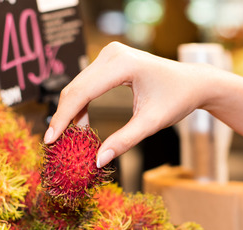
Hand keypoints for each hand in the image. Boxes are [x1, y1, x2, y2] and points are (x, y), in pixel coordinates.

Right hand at [44, 41, 208, 167]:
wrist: (193, 82)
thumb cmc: (177, 99)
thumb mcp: (151, 123)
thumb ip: (124, 141)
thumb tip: (97, 161)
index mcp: (122, 65)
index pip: (82, 92)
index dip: (63, 118)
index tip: (49, 140)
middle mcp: (112, 54)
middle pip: (75, 88)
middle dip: (63, 117)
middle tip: (54, 144)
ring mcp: (109, 55)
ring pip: (78, 86)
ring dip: (71, 112)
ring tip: (73, 137)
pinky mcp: (109, 60)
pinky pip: (87, 83)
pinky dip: (81, 104)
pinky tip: (83, 124)